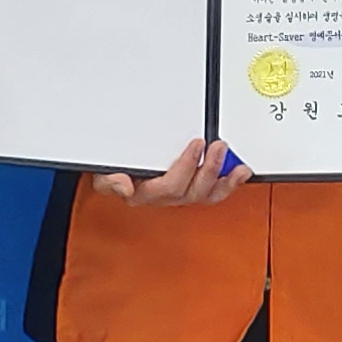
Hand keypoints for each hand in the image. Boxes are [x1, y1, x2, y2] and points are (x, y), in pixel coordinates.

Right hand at [98, 136, 247, 207]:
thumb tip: (123, 186)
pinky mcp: (191, 189)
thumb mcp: (101, 172)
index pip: (169, 186)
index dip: (187, 166)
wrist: (111, 170)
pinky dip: (227, 183)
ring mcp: (179, 195)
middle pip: (192, 192)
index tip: (196, 144)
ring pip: (206, 195)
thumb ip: (109, 180)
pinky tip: (239, 174)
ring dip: (225, 182)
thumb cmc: (110, 169)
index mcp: (145, 193)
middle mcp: (164, 197)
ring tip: (239, 168)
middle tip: (219, 147)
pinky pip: (212, 192)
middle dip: (209, 170)